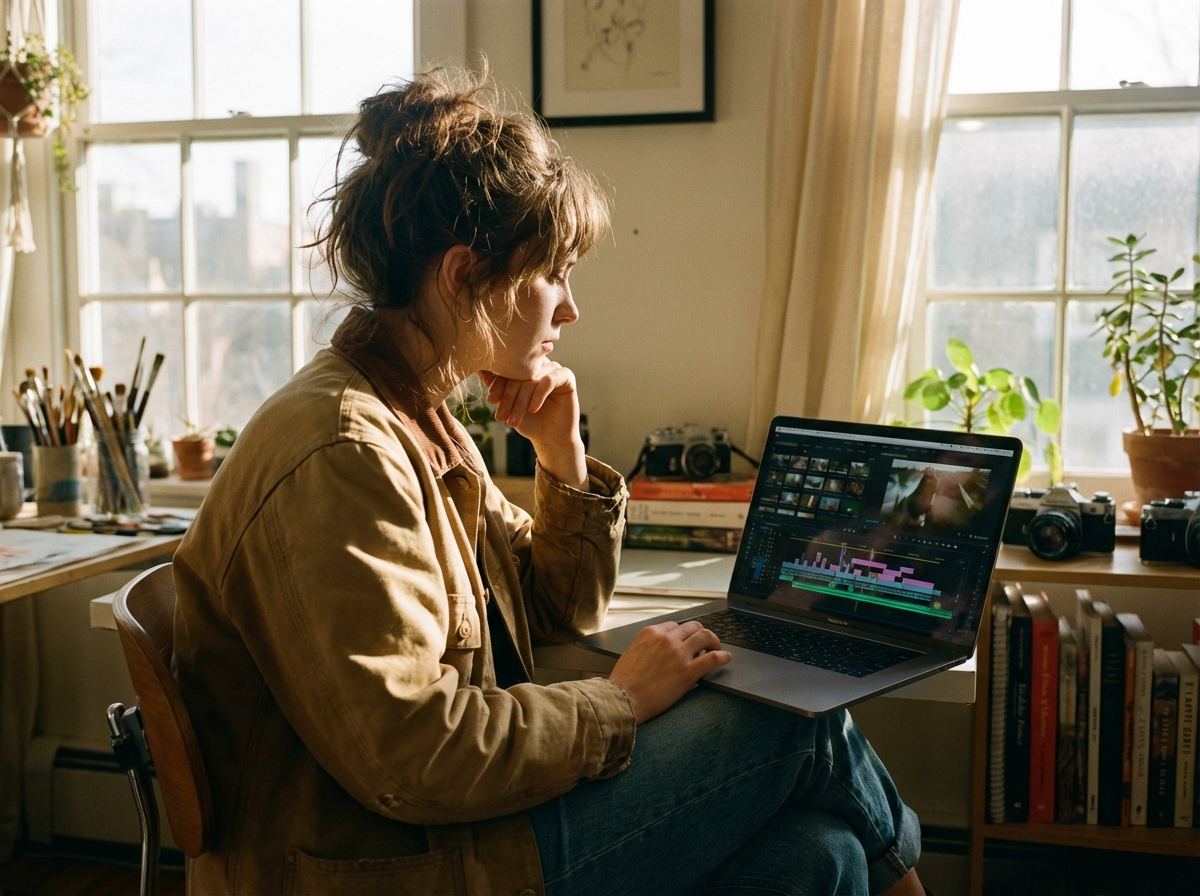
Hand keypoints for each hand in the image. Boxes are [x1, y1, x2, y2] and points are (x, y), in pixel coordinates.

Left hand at [479, 363, 585, 488]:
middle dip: (508, 396)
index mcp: (524, 366)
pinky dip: (538, 395)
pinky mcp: (566, 376)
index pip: (507, 367)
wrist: (549, 439)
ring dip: (521, 400)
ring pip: (533, 378)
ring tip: (513, 421)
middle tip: (501, 416)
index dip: (497, 383)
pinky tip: (532, 410)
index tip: (491, 400)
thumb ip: (495, 386)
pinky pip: (550, 380)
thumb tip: (479, 367)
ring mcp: (553, 368)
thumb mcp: (506, 404)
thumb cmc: (527, 420)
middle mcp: (538, 364)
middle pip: (519, 372)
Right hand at [608, 621, 731, 723]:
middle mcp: (666, 639)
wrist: (622, 700)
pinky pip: (713, 658)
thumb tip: (659, 651)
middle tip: (706, 643)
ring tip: (717, 649)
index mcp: (650, 633)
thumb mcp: (632, 654)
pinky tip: (726, 658)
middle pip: (693, 626)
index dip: (684, 634)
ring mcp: (678, 654)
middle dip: (701, 633)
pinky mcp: (688, 671)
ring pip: (705, 636)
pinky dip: (723, 656)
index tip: (688, 641)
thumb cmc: (623, 683)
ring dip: (714, 641)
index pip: (675, 625)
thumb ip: (647, 647)